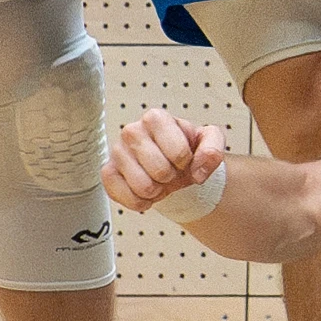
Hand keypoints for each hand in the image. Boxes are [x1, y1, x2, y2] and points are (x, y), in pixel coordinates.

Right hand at [105, 109, 227, 215]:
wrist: (171, 164)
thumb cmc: (187, 149)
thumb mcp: (209, 140)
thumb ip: (213, 148)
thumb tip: (200, 168)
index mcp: (156, 118)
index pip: (178, 152)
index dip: (186, 162)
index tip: (184, 159)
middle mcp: (132, 131)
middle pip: (160, 171)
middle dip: (171, 178)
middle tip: (170, 171)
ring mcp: (117, 152)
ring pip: (143, 186)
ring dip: (157, 191)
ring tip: (158, 180)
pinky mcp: (107, 172)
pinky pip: (122, 196)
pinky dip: (139, 202)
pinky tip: (145, 193)